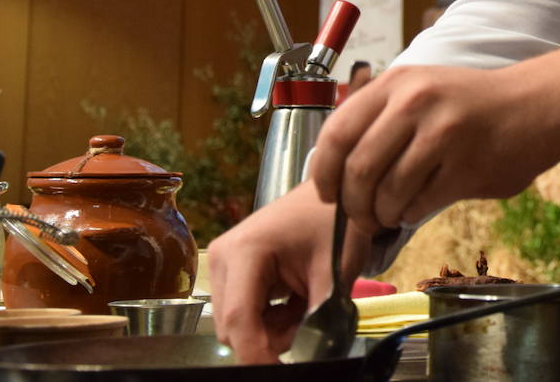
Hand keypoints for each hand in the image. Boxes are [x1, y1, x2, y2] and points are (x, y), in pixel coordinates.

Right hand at [207, 181, 371, 362]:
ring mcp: (224, 265)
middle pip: (233, 326)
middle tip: (310, 321)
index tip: (280, 371)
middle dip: (270, 338)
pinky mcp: (231, 273)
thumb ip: (321, 315)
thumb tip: (313, 354)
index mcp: (246, 251)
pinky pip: (243, 314)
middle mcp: (224, 259)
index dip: (256, 354)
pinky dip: (270, 319)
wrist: (331, 195)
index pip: (240, 319)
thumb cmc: (335, 221)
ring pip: (237, 325)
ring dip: (272, 329)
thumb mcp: (336, 269)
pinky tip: (294, 300)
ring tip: (305, 304)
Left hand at [310, 41, 559, 232]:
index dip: (324, 171)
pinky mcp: (465, 167)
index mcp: (398, 83)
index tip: (326, 192)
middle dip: (352, 205)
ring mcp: (442, 134)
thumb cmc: (475, 104)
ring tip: (390, 213)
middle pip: (358, 170)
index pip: (337, 133)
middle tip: (360, 216)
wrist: (537, 106)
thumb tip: (336, 170)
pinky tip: (418, 206)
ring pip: (387, 193)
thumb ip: (381, 119)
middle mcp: (416, 103)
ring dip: (383, 214)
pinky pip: (419, 204)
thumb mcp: (422, 89)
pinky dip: (411, 214)